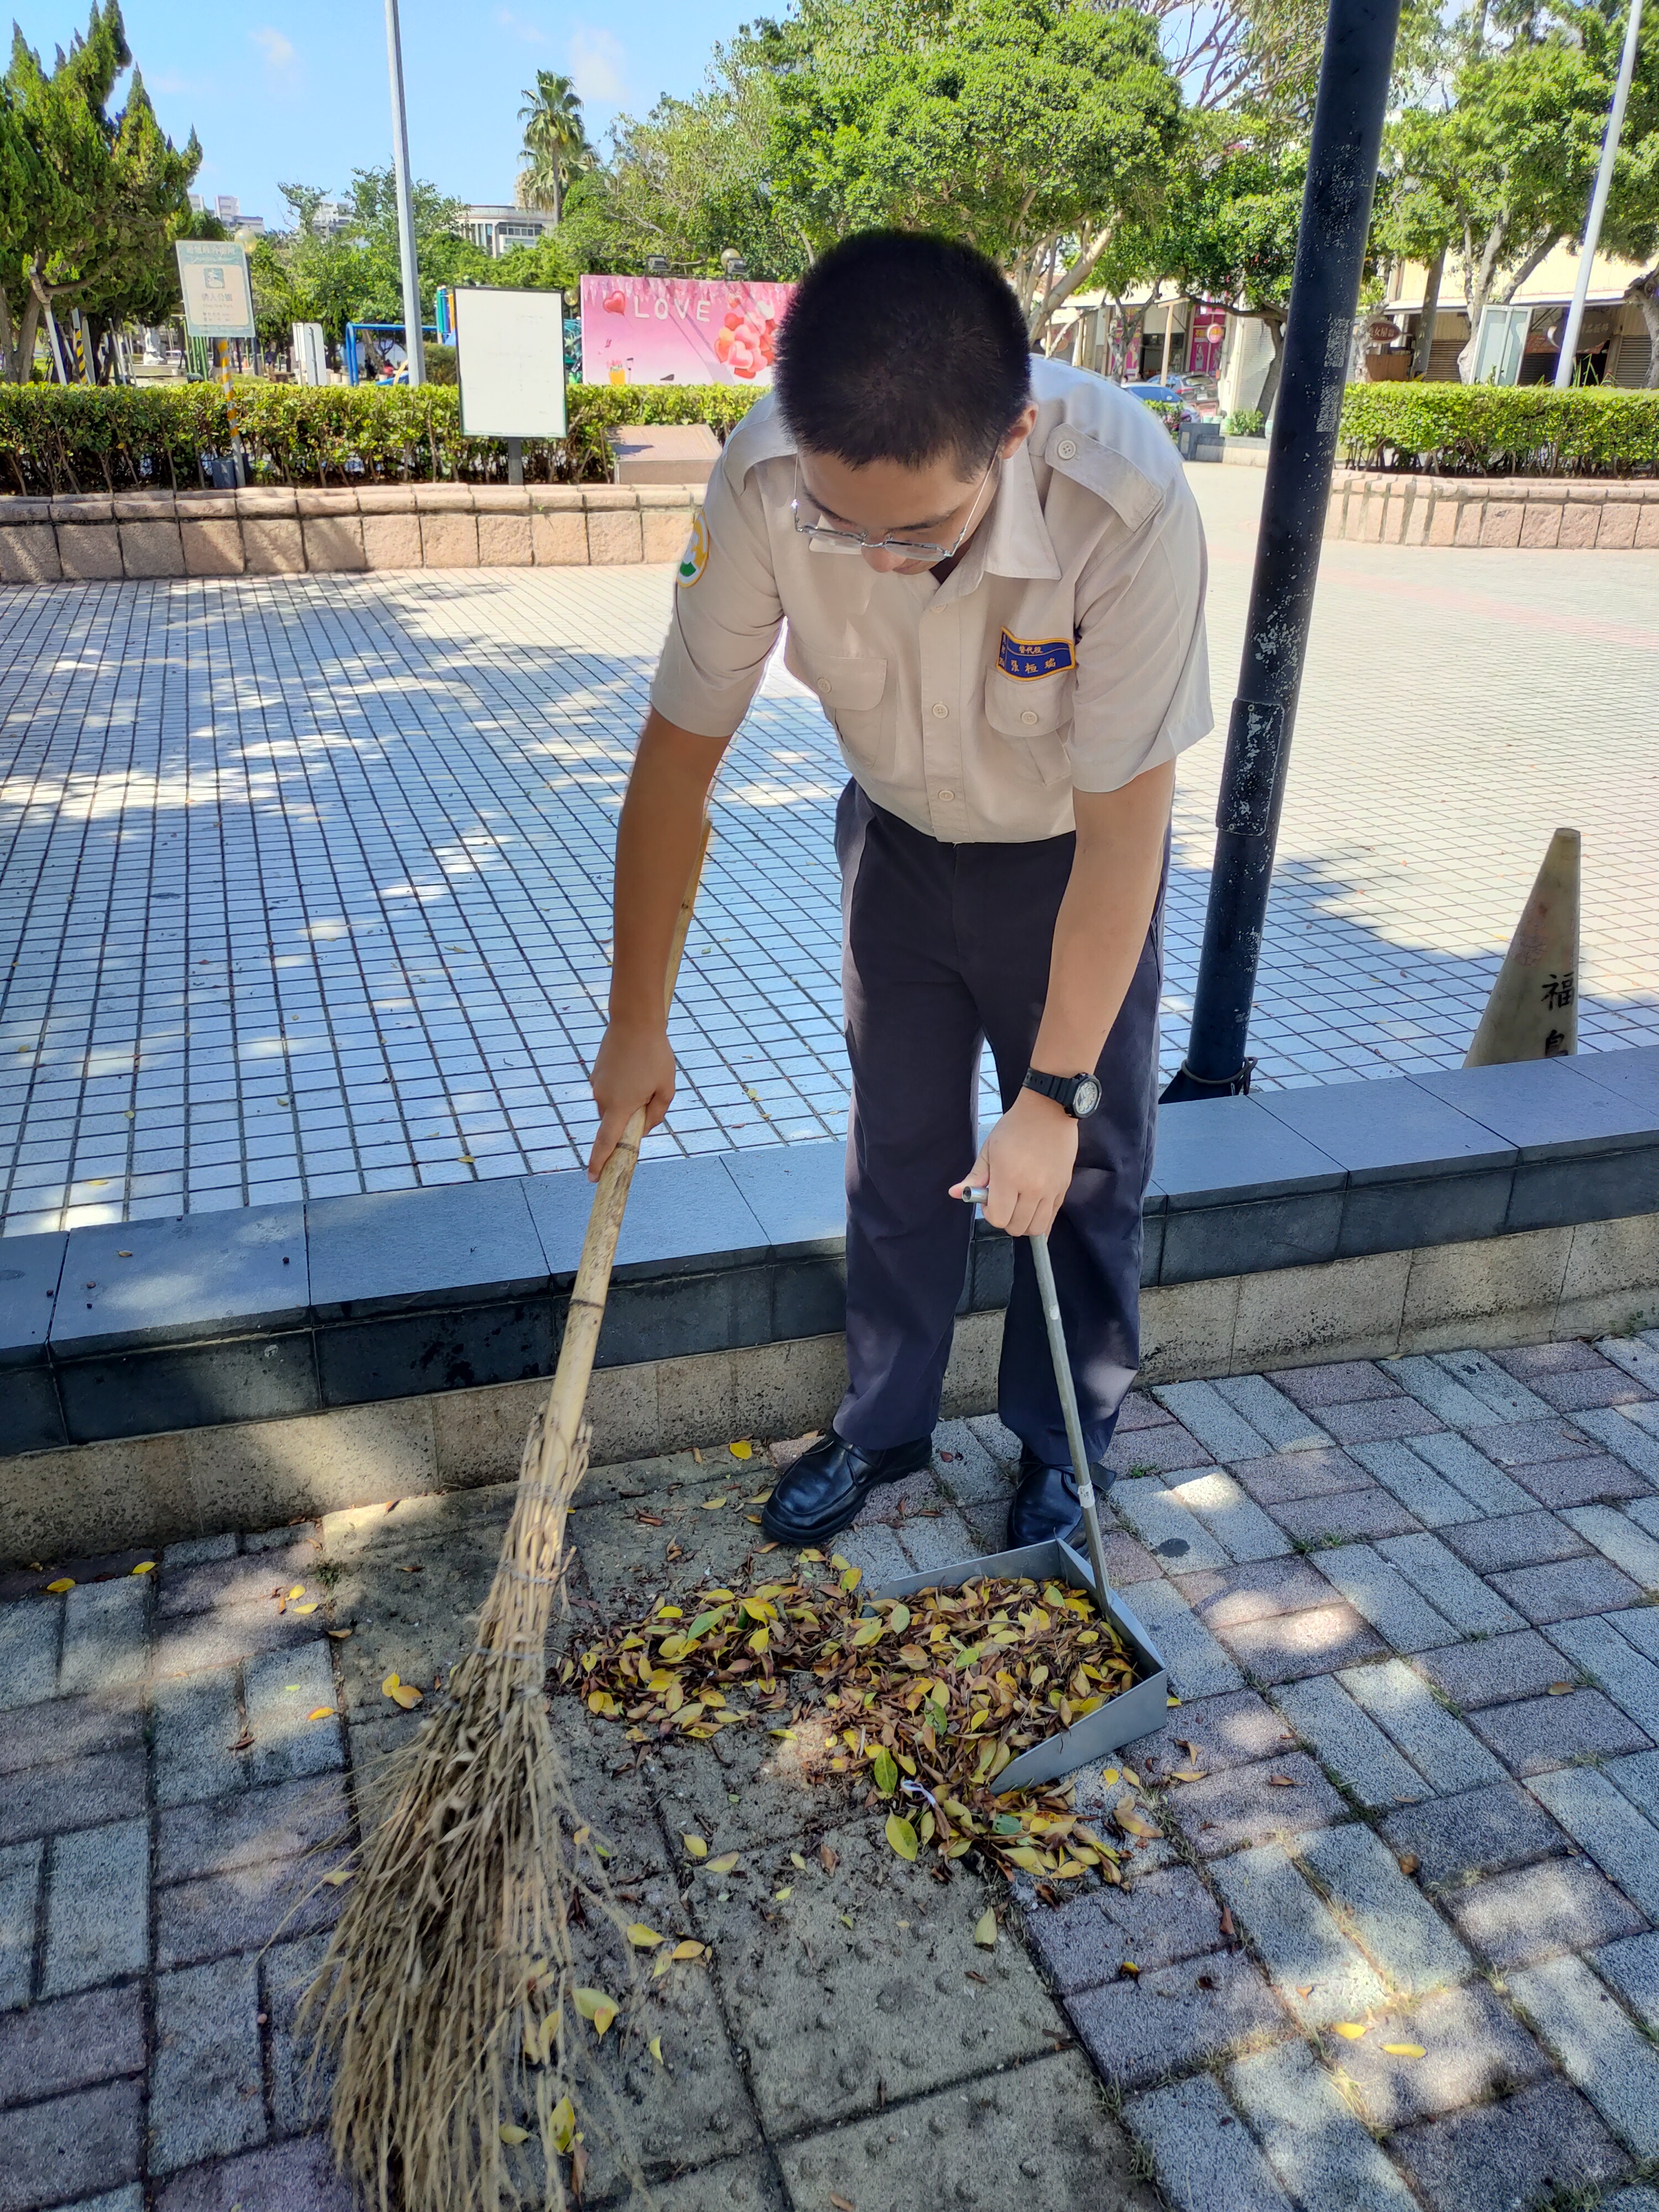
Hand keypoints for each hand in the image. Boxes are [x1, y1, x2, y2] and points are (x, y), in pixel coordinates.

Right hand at [588, 1018, 675, 1179]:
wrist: (634, 1021)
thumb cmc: (654, 1055)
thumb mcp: (666, 1088)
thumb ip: (657, 1114)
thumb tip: (645, 1128)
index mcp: (620, 1106)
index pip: (606, 1142)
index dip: (599, 1162)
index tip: (593, 1177)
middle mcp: (603, 1098)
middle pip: (613, 1122)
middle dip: (628, 1119)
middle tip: (649, 1095)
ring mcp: (596, 1084)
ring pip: (611, 1105)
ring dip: (625, 1101)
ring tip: (643, 1076)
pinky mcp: (595, 1073)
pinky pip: (608, 1090)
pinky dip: (620, 1087)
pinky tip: (633, 1068)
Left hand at [950, 1088, 1078, 1236]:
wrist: (1049, 1111)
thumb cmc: (1015, 1127)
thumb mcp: (989, 1149)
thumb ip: (975, 1176)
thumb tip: (955, 1194)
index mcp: (1008, 1177)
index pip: (998, 1218)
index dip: (990, 1213)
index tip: (990, 1199)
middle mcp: (1032, 1188)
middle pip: (1016, 1227)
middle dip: (1005, 1219)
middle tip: (1004, 1201)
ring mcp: (1050, 1190)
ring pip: (1035, 1229)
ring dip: (1023, 1223)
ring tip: (1019, 1206)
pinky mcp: (1063, 1189)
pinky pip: (1052, 1219)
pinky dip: (1040, 1221)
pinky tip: (1033, 1209)